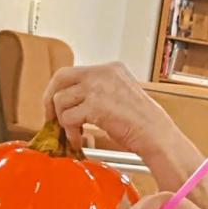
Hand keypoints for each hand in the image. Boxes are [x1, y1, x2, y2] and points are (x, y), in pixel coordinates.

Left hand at [42, 61, 178, 151]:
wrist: (157, 135)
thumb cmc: (145, 124)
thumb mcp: (122, 96)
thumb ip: (100, 93)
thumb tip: (76, 103)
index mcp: (111, 69)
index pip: (74, 72)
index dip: (62, 90)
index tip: (58, 104)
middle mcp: (103, 73)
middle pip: (61, 78)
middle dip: (50, 99)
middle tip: (50, 116)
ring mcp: (98, 88)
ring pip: (61, 100)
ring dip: (63, 121)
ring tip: (73, 134)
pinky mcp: (94, 106)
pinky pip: (68, 118)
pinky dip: (70, 133)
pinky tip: (78, 140)